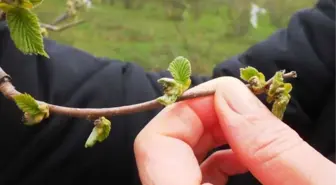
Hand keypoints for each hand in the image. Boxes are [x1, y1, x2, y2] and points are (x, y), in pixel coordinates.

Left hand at [134, 77, 335, 184]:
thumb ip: (272, 147)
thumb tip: (229, 94)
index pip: (153, 148)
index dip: (187, 111)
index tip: (228, 96)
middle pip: (158, 152)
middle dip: (198, 120)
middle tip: (241, 109)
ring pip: (171, 164)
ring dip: (206, 137)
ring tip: (248, 132)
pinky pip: (187, 179)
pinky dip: (212, 160)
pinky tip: (244, 158)